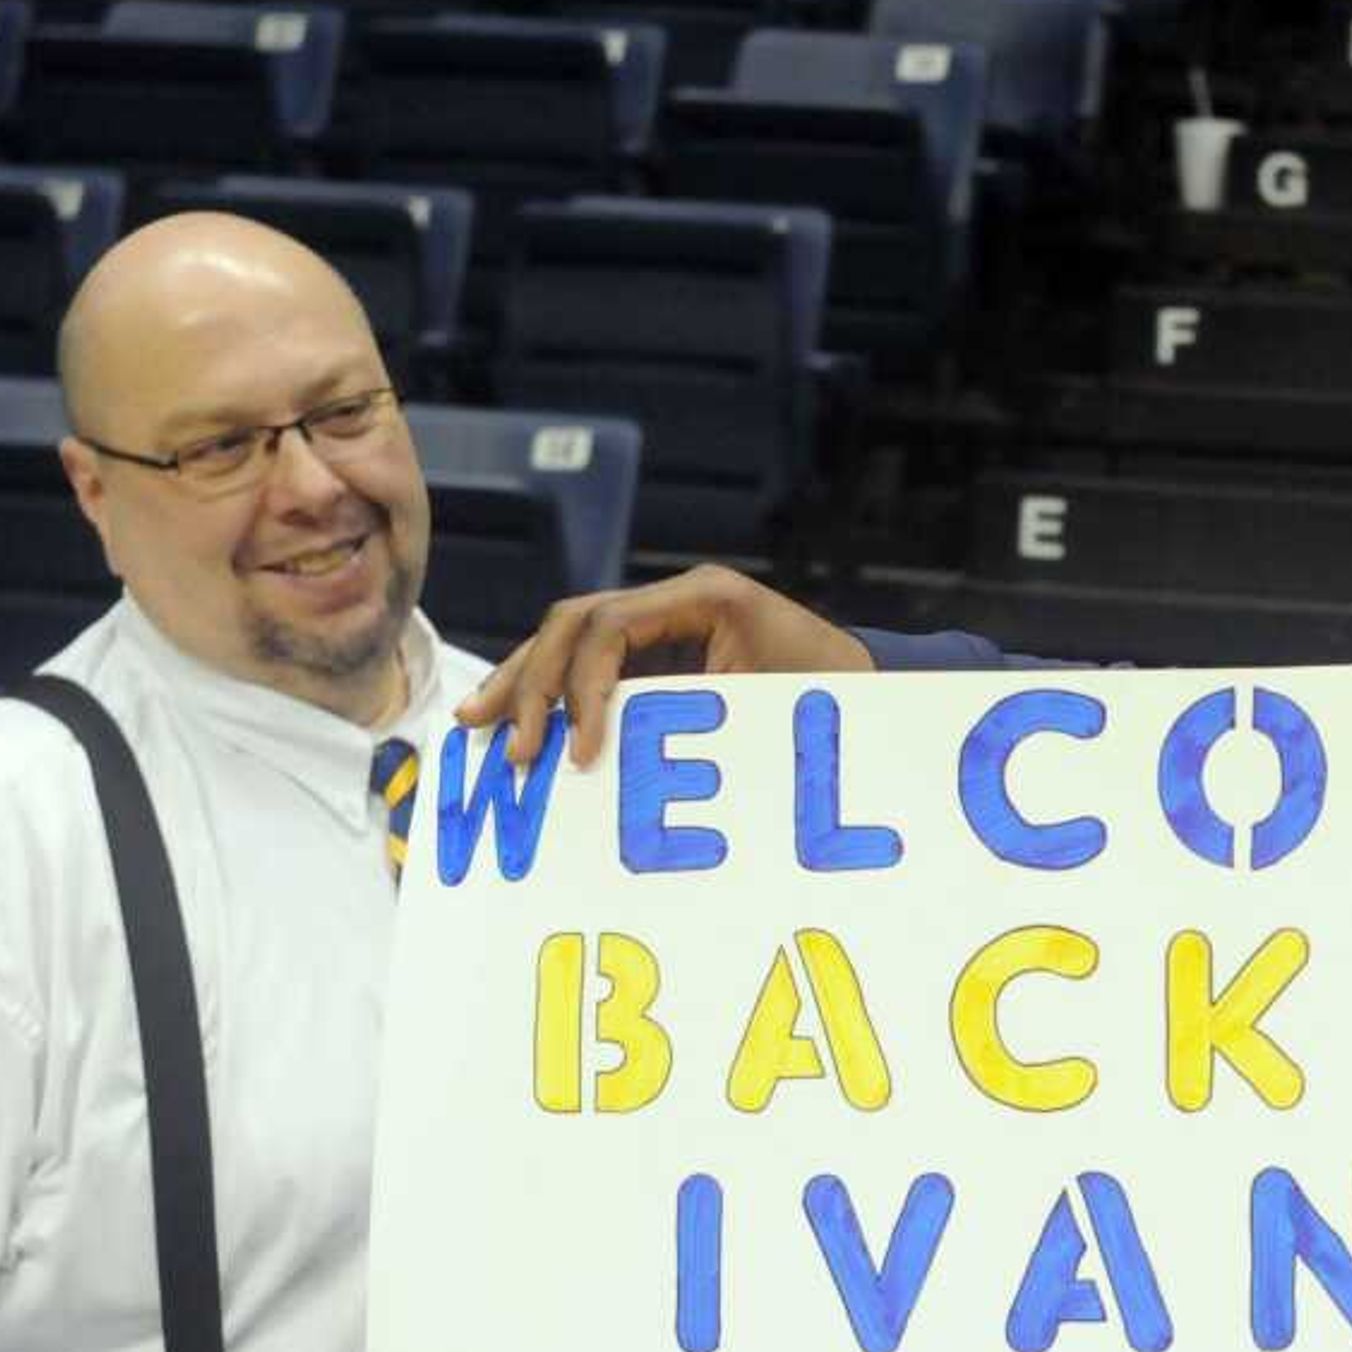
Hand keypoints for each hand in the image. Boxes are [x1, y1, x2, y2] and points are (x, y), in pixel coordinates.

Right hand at [458, 566, 878, 768]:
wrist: (873, 692)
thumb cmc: (835, 699)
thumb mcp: (769, 708)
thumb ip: (694, 716)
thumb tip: (607, 756)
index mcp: (705, 595)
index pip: (609, 626)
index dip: (582, 688)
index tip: (578, 752)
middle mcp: (677, 597)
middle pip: (573, 622)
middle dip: (531, 681)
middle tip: (507, 743)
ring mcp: (667, 618)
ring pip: (570, 637)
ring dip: (524, 680)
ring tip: (478, 722)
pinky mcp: (664, 648)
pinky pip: (593, 662)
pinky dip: (554, 690)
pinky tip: (518, 718)